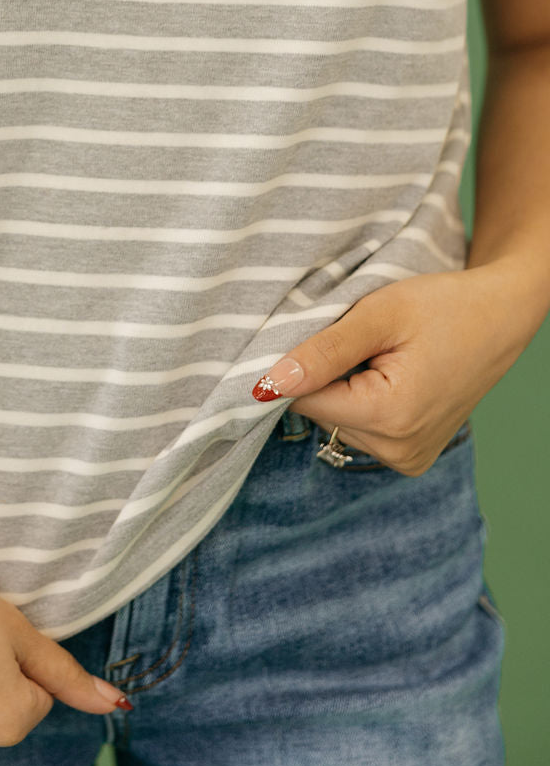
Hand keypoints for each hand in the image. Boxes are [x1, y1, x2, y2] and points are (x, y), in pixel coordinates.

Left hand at [249, 260, 545, 474]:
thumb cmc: (444, 306)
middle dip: (326, 374)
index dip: (300, 363)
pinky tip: (390, 373)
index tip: (321, 332)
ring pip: (338, 420)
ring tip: (382, 354)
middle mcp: (399, 451)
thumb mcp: (379, 315)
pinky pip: (363, 428)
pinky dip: (363, 400)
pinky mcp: (412, 456)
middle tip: (363, 339)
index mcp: (390, 418)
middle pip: (320, 413)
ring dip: (345, 386)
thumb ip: (322, 351)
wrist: (501, 317)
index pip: (303, 401)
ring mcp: (408, 459)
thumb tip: (266, 385)